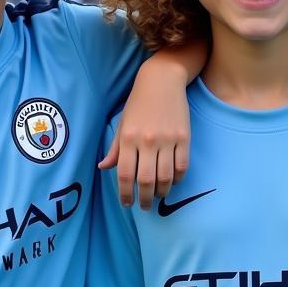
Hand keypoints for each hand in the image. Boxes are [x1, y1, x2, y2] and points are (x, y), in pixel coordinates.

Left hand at [98, 60, 190, 209]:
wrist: (162, 80)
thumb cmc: (138, 103)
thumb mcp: (122, 124)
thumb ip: (114, 148)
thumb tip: (103, 168)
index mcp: (128, 138)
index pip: (125, 174)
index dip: (125, 194)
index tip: (127, 204)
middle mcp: (147, 141)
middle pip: (146, 180)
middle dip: (145, 199)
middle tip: (145, 206)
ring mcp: (167, 140)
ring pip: (166, 177)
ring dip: (162, 192)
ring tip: (158, 196)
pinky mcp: (184, 137)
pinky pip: (182, 166)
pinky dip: (177, 179)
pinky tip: (172, 182)